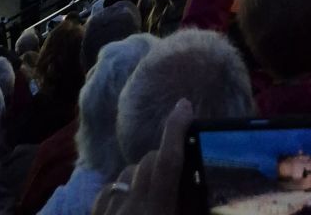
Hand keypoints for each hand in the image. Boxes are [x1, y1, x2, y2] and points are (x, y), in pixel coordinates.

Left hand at [92, 97, 191, 214]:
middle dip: (161, 158)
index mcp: (158, 212)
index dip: (176, 130)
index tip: (184, 106)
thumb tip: (204, 187)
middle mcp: (132, 208)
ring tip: (151, 193)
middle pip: (147, 162)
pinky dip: (119, 188)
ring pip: (126, 172)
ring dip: (140, 174)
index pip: (168, 162)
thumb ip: (191, 206)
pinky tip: (127, 202)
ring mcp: (110, 212)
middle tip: (175, 174)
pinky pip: (107, 190)